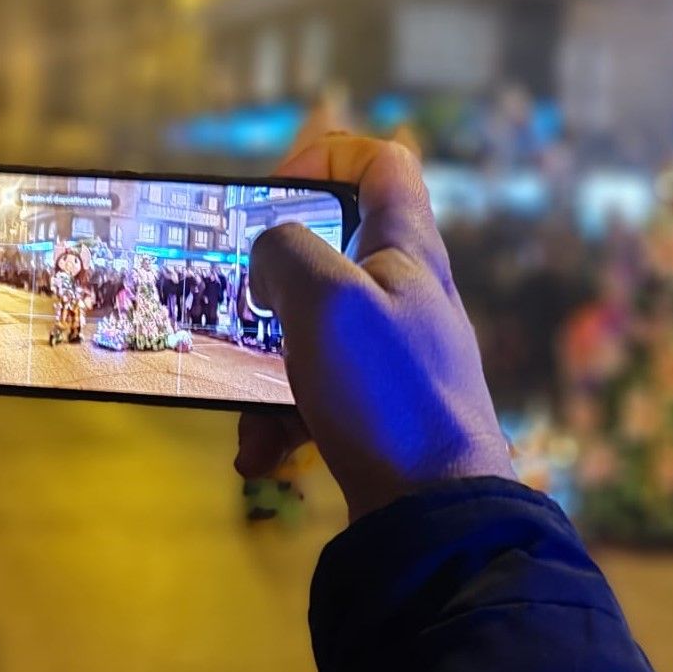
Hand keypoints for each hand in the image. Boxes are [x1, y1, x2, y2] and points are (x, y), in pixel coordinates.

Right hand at [238, 123, 513, 520]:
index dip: (325, 157)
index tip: (273, 193)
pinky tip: (260, 454)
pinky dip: (281, 418)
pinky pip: (314, 393)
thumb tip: (269, 259)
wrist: (434, 514)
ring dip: (264, 369)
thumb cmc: (385, 392)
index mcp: (407, 250)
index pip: (382, 163)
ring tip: (245, 416)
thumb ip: (286, 252)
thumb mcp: (327, 300)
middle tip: (238, 306)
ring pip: (310, 333)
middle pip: (331, 253)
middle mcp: (404, 295)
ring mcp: (392, 356)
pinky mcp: (378, 410)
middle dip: (271, 283)